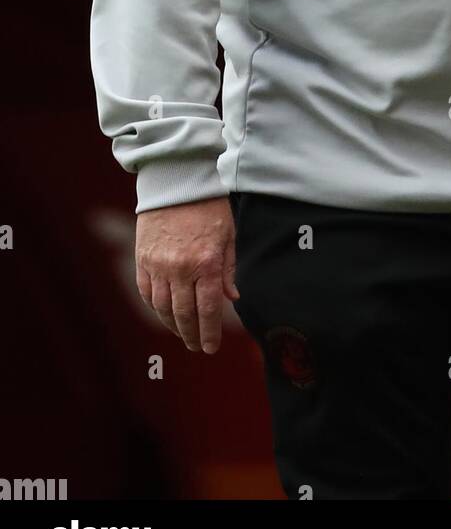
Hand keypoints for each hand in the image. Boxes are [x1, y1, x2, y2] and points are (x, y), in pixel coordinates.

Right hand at [135, 196, 239, 353]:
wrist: (176, 181)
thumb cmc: (208, 206)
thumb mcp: (228, 235)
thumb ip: (228, 269)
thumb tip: (232, 298)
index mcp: (206, 263)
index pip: (208, 309)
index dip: (210, 332)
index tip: (211, 347)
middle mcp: (181, 269)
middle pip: (184, 314)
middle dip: (192, 335)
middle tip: (198, 346)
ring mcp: (158, 265)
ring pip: (163, 308)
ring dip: (173, 326)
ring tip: (183, 334)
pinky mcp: (142, 259)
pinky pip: (147, 292)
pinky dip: (155, 307)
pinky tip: (164, 314)